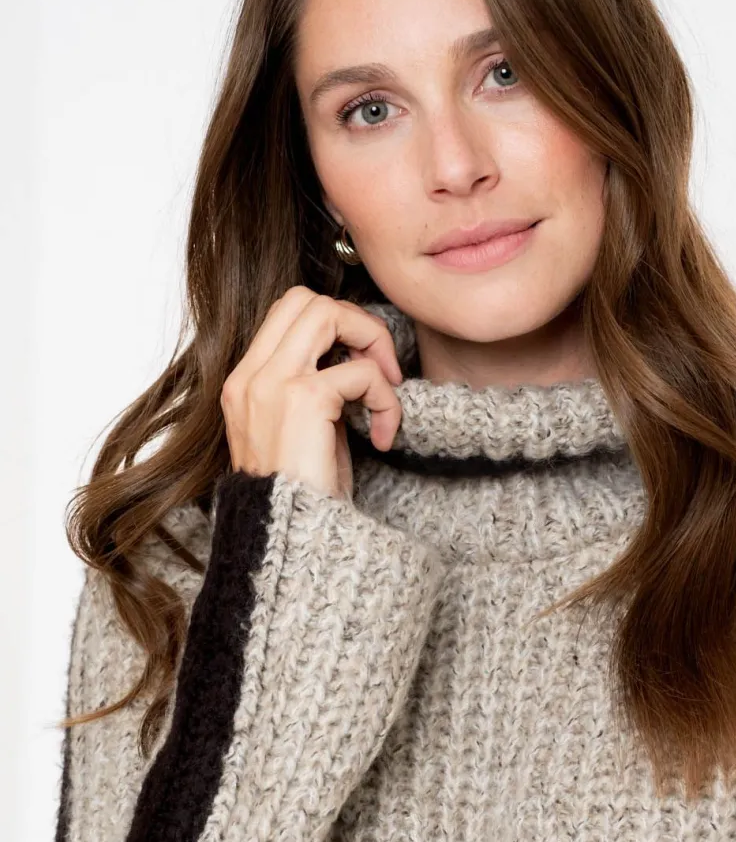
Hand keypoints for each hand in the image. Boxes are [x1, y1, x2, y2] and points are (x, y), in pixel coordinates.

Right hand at [220, 286, 404, 501]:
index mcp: (243, 383)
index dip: (333, 324)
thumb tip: (354, 361)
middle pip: (305, 299)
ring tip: (384, 394)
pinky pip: (362, 372)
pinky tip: (384, 437)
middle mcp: (250, 377)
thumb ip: (313, 391)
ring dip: (372, 345)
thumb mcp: (299, 434)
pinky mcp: (303, 400)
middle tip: (381, 370)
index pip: (285, 312)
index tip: (359, 365)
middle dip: (355, 323)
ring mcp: (272, 384)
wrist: (289, 543)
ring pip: (329, 313)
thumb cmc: (302, 499)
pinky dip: (385, 400)